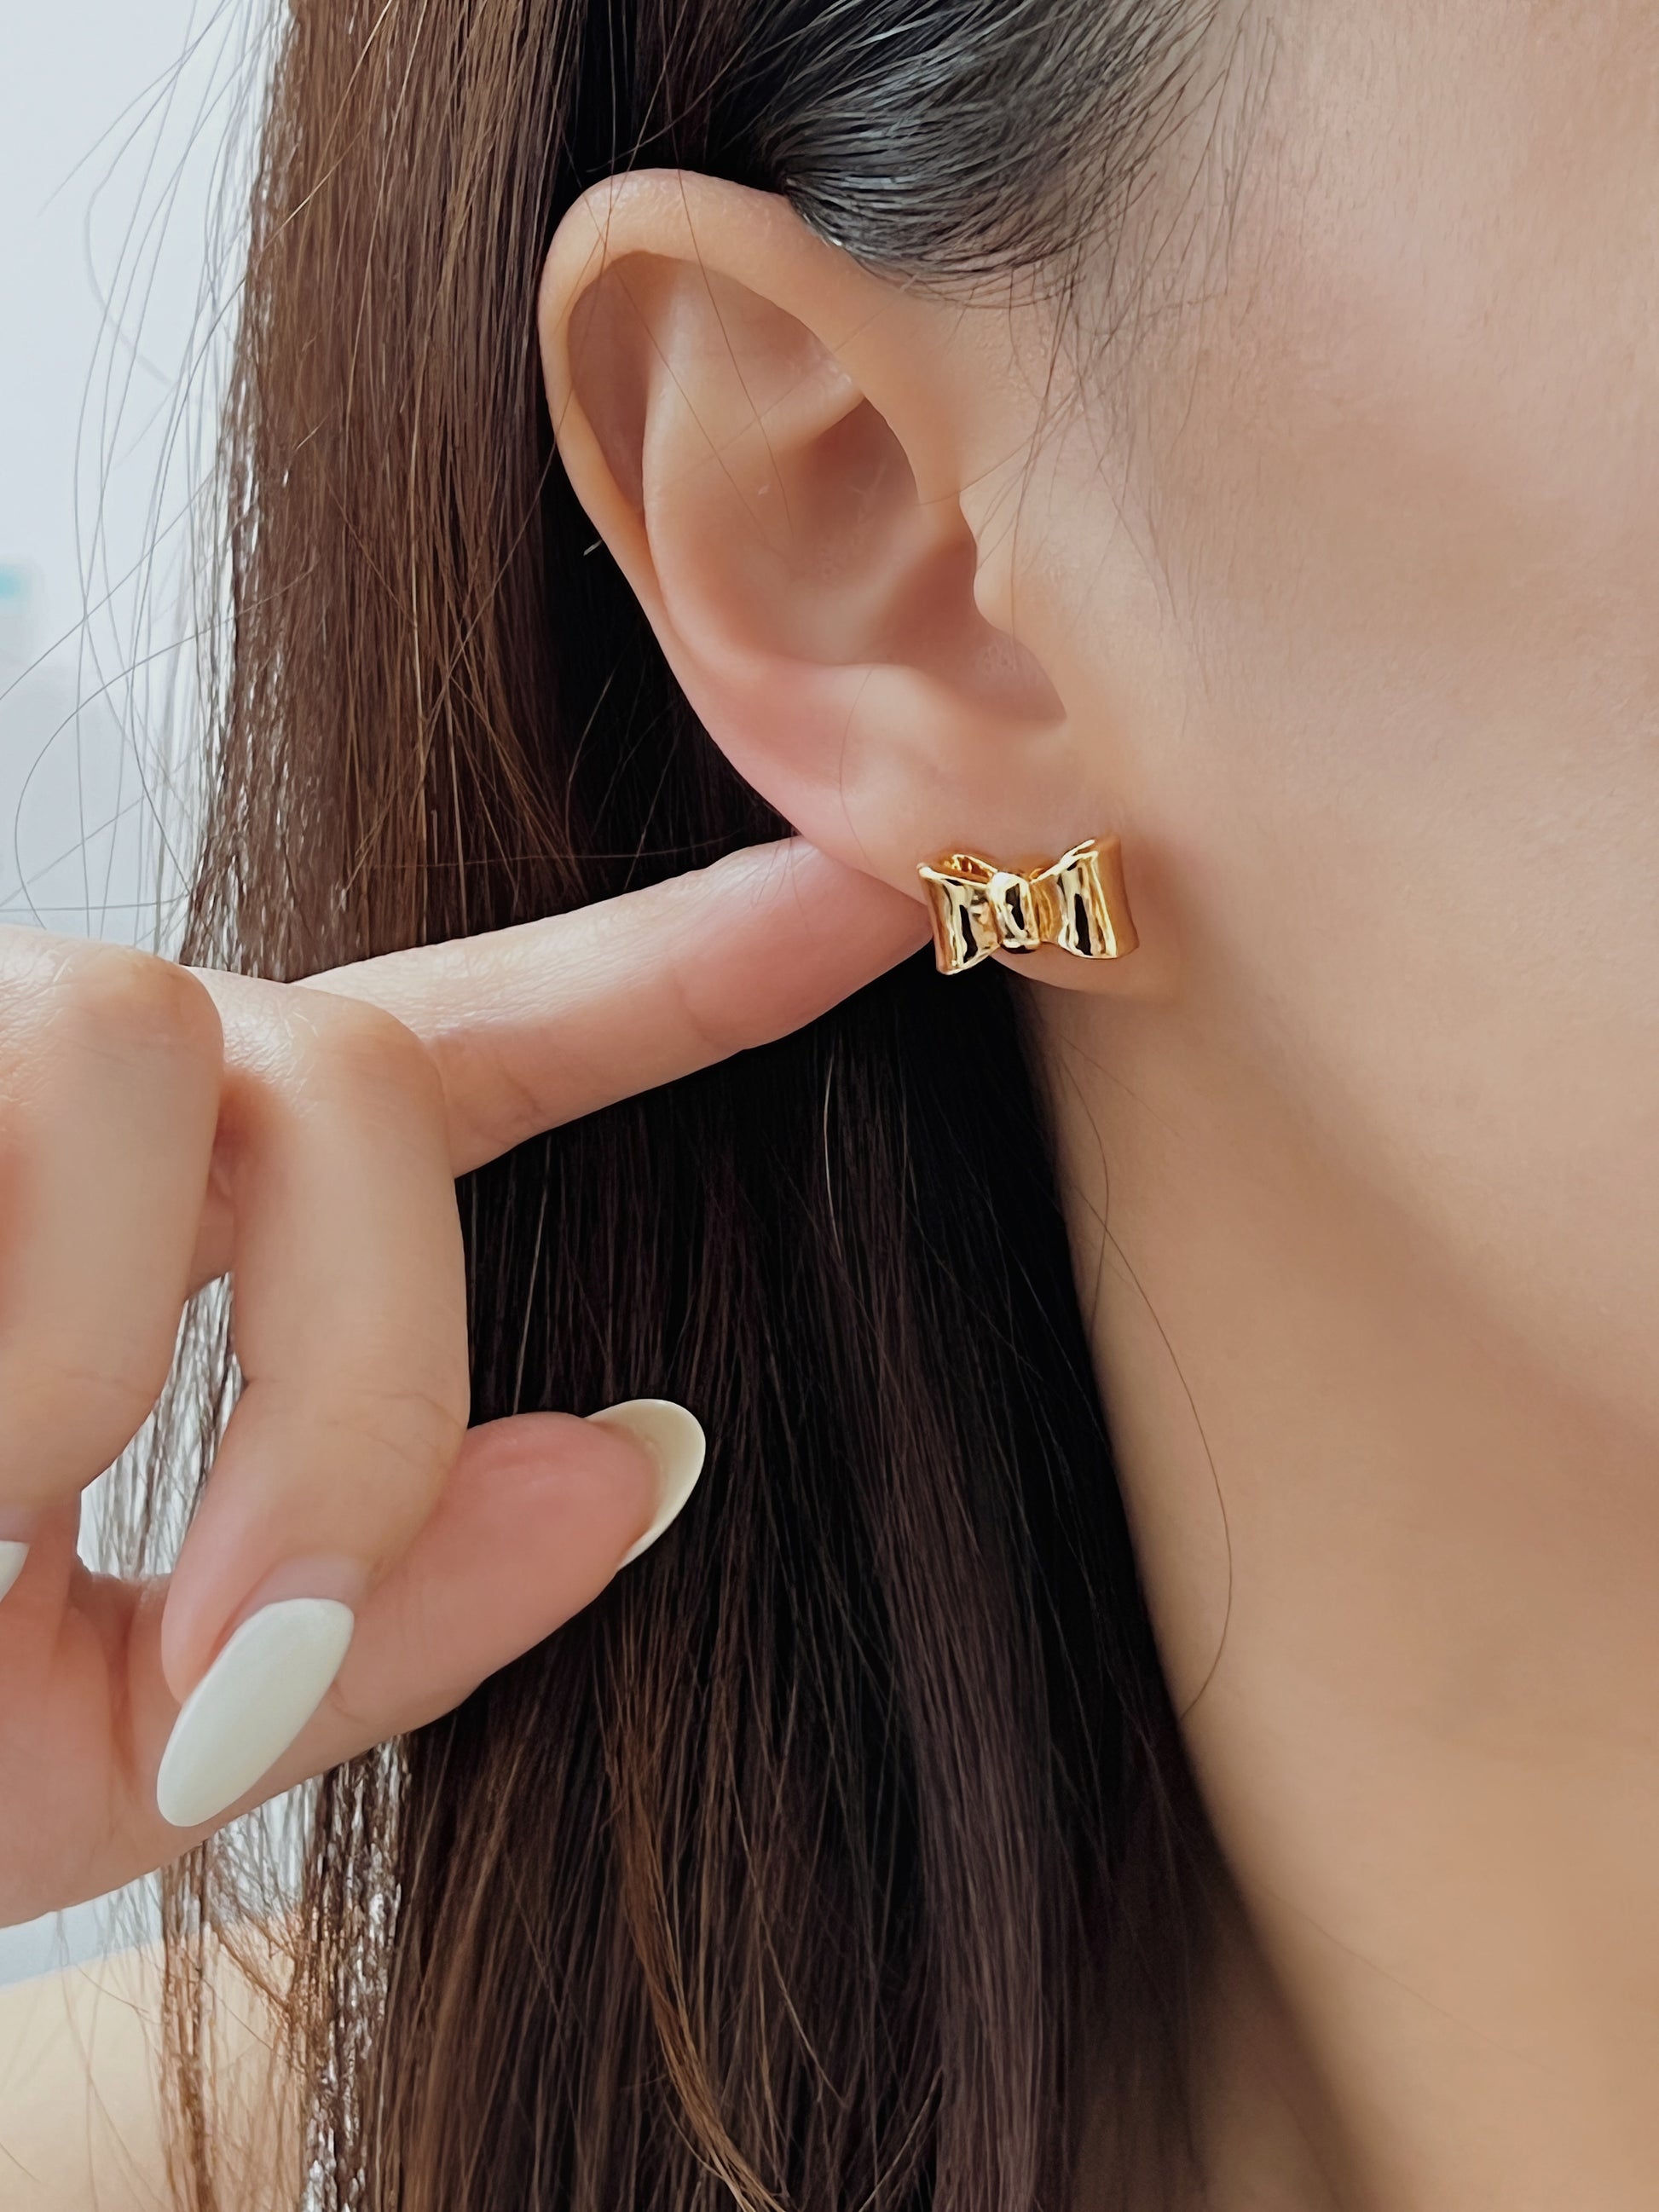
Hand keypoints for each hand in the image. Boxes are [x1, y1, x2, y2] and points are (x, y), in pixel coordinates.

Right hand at [0, 839, 924, 1924]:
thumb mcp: (98, 1740)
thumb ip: (377, 1625)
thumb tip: (642, 1461)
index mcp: (173, 1214)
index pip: (473, 1052)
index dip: (685, 967)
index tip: (881, 880)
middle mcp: (68, 1075)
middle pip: (350, 1075)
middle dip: (357, 1377)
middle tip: (227, 1651)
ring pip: (148, 1032)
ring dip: (93, 1349)